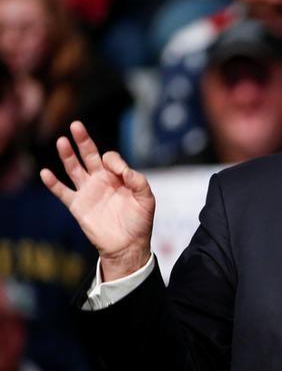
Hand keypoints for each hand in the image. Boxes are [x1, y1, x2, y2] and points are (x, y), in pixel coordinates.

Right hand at [40, 121, 154, 279]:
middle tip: (76, 125)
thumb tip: (120, 168)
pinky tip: (45, 173)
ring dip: (67, 155)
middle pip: (89, 155)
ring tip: (61, 141)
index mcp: (118, 177)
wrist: (128, 245)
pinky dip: (53, 183)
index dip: (112, 159)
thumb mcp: (146, 198)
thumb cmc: (140, 221)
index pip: (109, 158)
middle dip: (83, 140)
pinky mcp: (77, 205)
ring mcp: (88, 192)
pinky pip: (62, 192)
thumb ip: (137, 180)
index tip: (117, 170)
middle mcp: (101, 180)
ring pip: (74, 169)